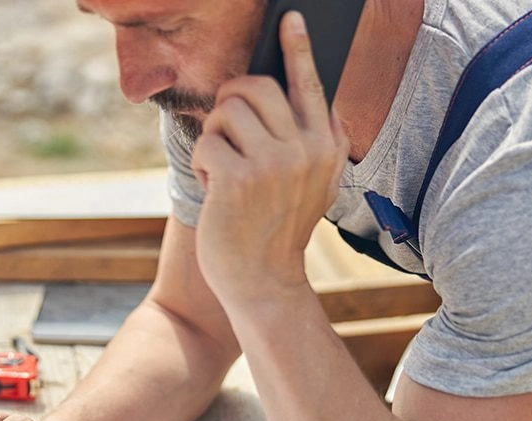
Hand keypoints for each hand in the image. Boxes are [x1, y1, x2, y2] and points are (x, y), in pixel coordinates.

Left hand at [190, 10, 348, 308]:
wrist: (264, 283)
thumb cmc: (278, 230)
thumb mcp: (313, 185)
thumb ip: (312, 142)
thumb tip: (297, 91)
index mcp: (327, 146)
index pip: (311, 84)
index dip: (297, 48)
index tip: (290, 18)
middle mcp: (307, 149)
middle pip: (257, 85)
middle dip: (230, 100)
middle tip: (226, 128)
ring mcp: (275, 163)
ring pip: (228, 109)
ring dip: (215, 136)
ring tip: (223, 169)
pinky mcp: (240, 178)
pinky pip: (208, 140)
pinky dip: (203, 164)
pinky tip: (214, 190)